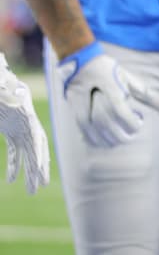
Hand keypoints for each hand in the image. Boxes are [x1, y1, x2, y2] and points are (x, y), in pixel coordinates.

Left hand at [0, 54, 49, 193]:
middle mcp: (28, 125)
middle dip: (40, 169)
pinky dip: (15, 165)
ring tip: (32, 190)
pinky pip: (17, 152)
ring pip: (30, 154)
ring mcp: (21, 129)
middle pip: (38, 149)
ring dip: (31, 172)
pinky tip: (11, 180)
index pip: (36, 138)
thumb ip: (10, 90)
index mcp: (27, 117)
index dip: (38, 154)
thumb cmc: (1, 87)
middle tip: (39, 187)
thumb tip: (18, 89)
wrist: (0, 83)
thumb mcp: (6, 91)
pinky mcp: (12, 132)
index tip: (37, 170)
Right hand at [56, 41, 158, 147]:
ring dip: (108, 140)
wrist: (82, 64)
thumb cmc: (112, 73)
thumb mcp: (132, 81)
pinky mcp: (74, 111)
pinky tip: (103, 142)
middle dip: (120, 134)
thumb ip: (150, 98)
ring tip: (119, 140)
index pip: (120, 111)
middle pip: (107, 122)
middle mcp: (94, 96)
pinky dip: (94, 140)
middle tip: (130, 135)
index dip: (130, 122)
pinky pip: (83, 130)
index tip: (139, 124)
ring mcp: (81, 104)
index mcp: (111, 86)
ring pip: (94, 129)